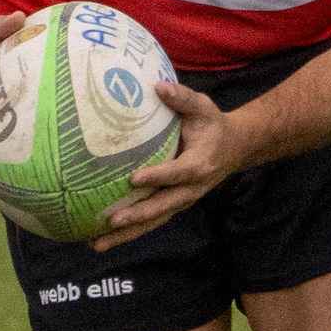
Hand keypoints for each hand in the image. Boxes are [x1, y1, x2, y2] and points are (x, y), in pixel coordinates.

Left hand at [92, 80, 243, 249]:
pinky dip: (128, 232)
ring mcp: (182, 200)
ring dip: (127, 234)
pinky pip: (151, 221)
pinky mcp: (173, 206)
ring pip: (155, 221)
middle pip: (164, 206)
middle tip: (112, 221)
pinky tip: (102, 238)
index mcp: (200, 164)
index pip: (178, 173)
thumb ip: (182, 98)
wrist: (233, 149)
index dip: (158, 177)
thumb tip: (157, 86)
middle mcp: (192, 189)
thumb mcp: (203, 108)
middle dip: (138, 216)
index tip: (134, 179)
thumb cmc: (212, 125)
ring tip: (97, 243)